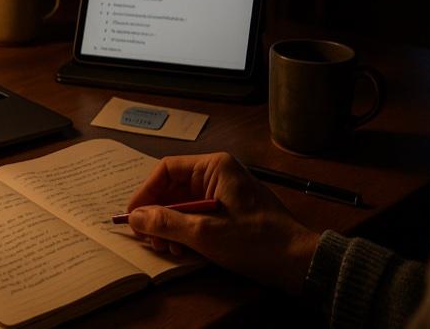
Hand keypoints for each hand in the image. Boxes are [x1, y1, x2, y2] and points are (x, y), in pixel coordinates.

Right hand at [124, 153, 319, 295]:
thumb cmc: (255, 240)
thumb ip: (165, 222)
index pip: (166, 170)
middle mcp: (218, 174)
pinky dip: (185, 231)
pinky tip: (183, 249)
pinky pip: (196, 215)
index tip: (133, 215)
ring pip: (182, 204)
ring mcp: (224, 193)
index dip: (146, 193)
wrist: (296, 261)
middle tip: (149, 238)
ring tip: (168, 247)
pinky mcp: (228, 211)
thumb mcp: (204, 232)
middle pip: (173, 188)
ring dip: (170, 226)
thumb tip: (135, 217)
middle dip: (158, 214)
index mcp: (214, 167)